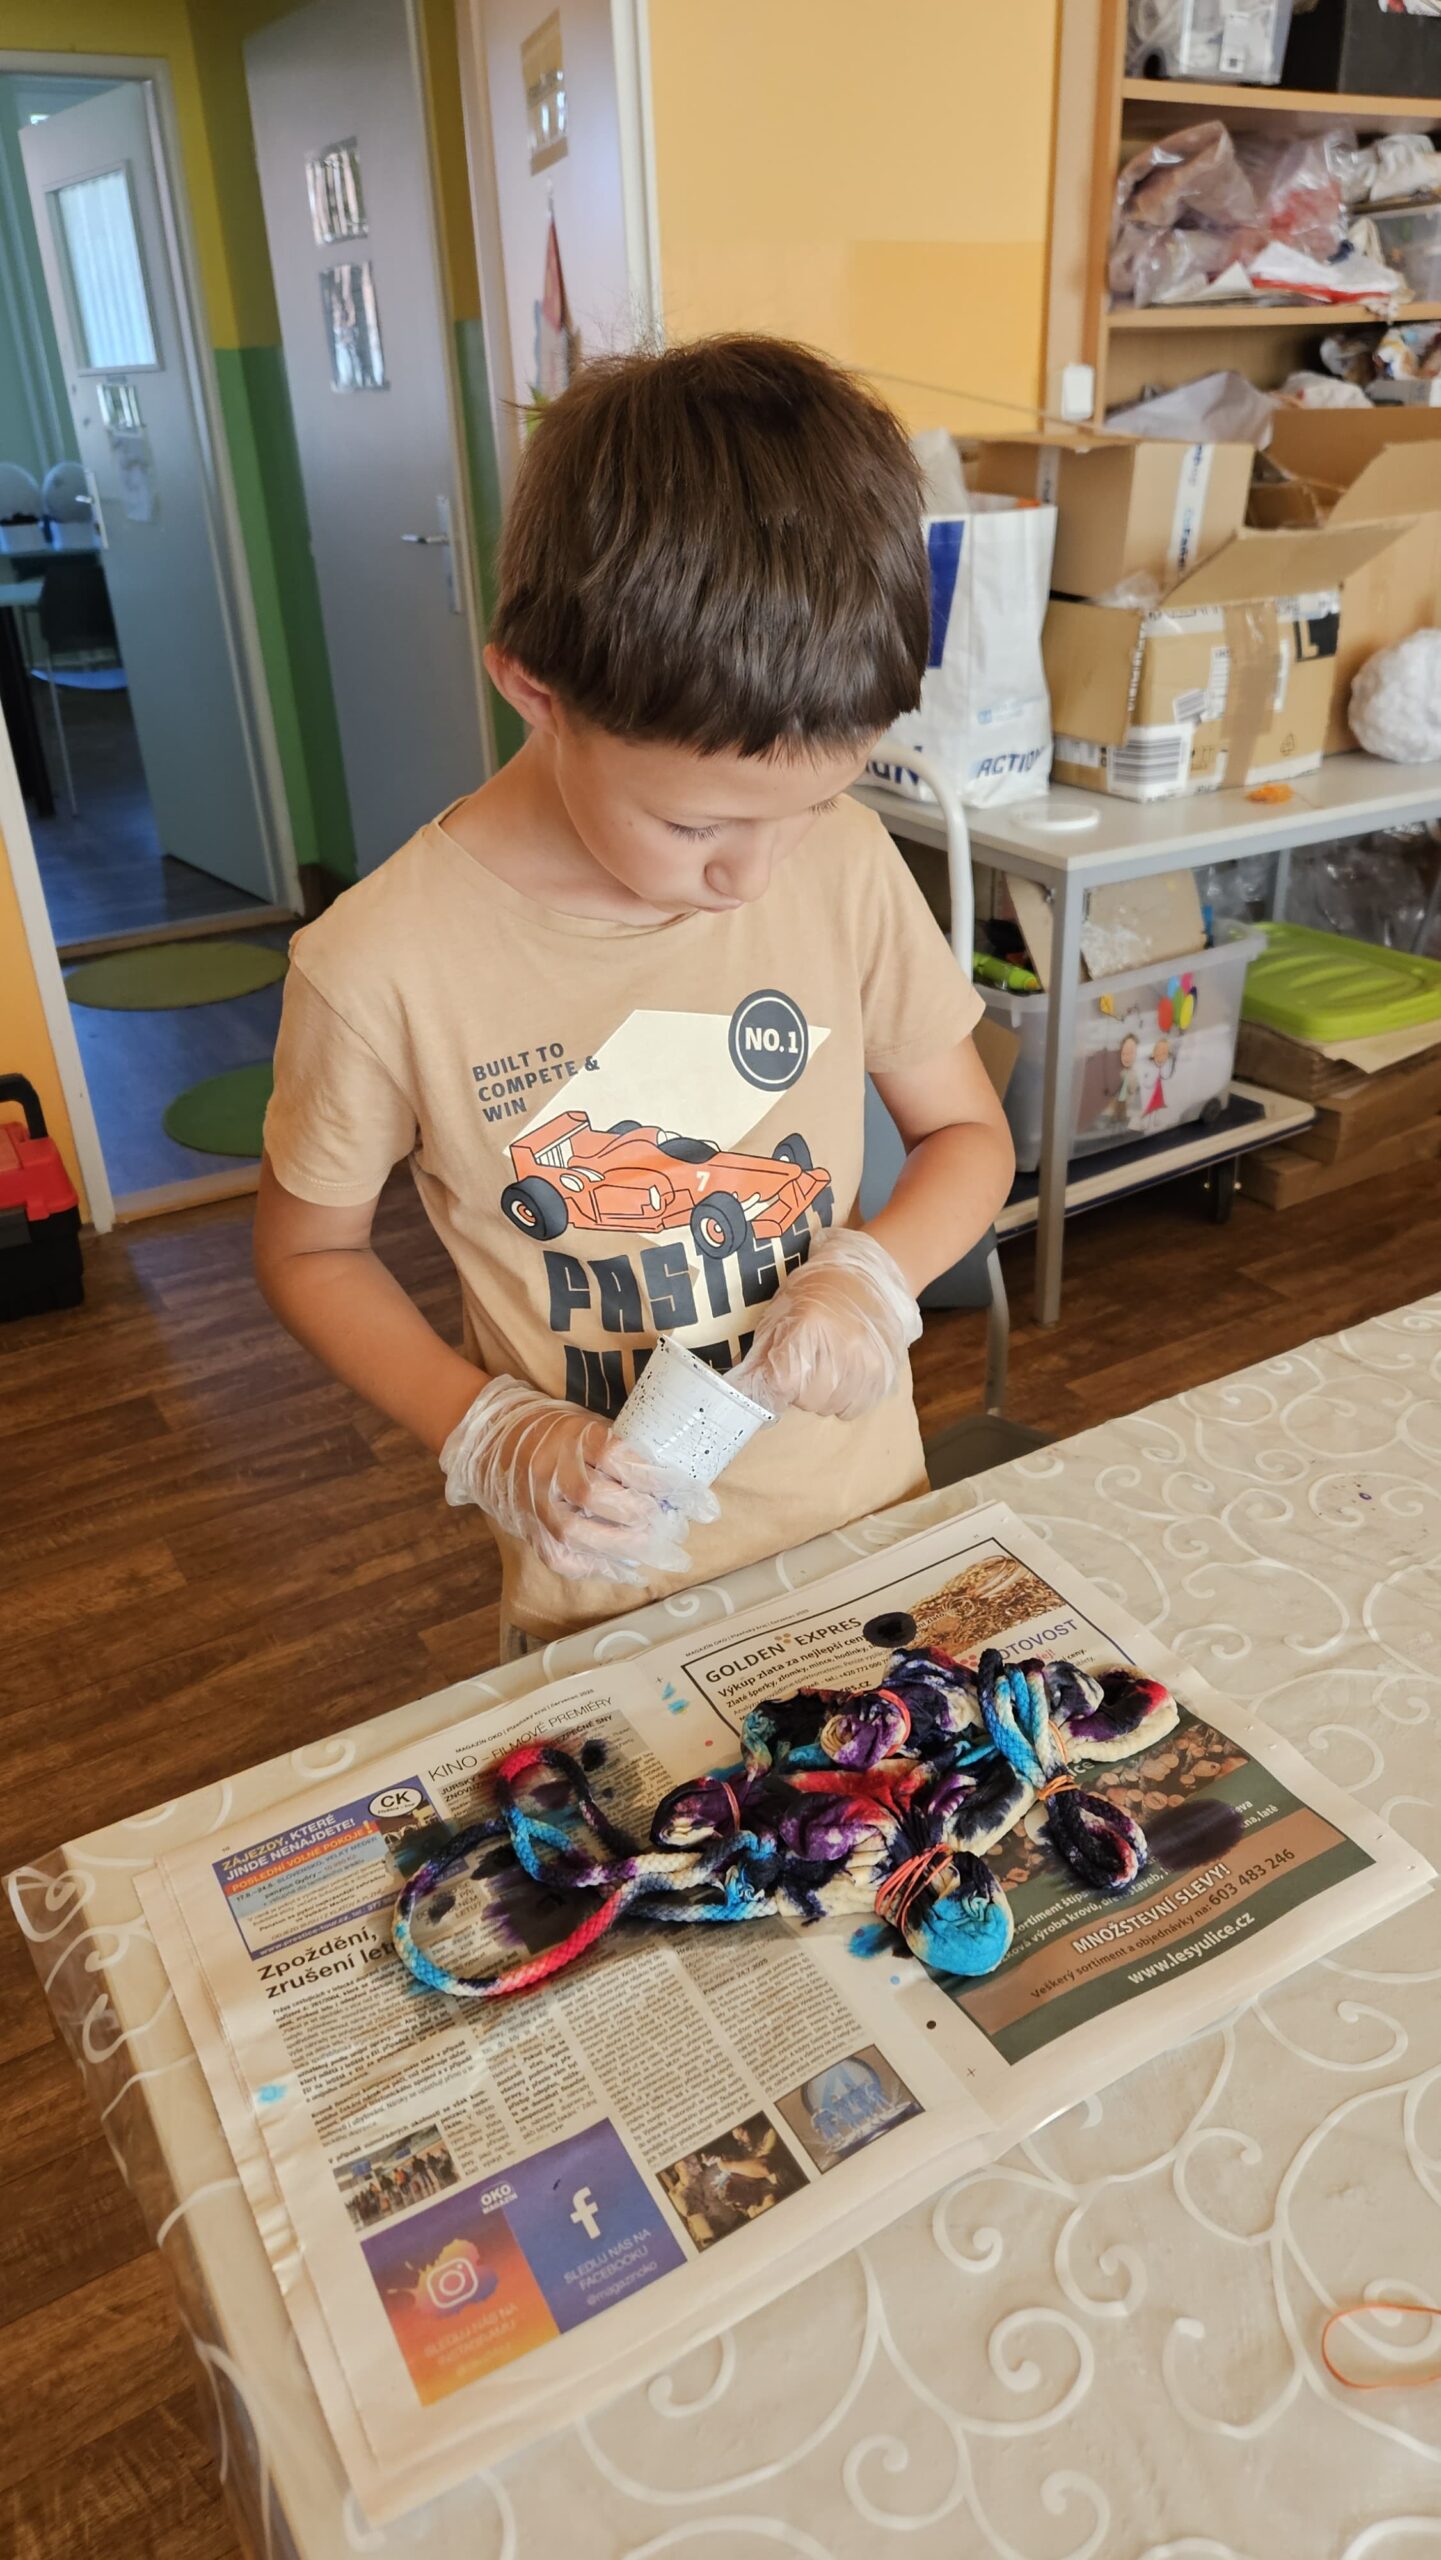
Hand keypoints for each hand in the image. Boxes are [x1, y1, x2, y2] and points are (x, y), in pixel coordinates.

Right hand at [441, 1376, 717, 1583]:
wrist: (496, 1437)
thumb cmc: (559, 1431)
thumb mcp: (592, 1424)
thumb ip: (625, 1452)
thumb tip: (675, 1484)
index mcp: (573, 1434)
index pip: (618, 1456)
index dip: (657, 1480)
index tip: (693, 1498)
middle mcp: (550, 1468)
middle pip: (595, 1497)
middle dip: (640, 1517)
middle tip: (672, 1528)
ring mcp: (535, 1501)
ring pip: (576, 1533)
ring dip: (623, 1547)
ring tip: (656, 1551)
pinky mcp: (528, 1527)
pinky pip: (558, 1556)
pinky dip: (594, 1567)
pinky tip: (623, 1569)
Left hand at [735, 1229, 920, 1422]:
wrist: (869, 1276)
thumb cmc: (817, 1290)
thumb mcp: (781, 1310)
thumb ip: (765, 1351)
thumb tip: (748, 1388)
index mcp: (811, 1326)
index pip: (782, 1383)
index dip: (775, 1384)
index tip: (777, 1376)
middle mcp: (844, 1348)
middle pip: (807, 1400)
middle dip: (798, 1389)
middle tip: (805, 1365)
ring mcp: (870, 1364)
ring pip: (830, 1407)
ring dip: (822, 1395)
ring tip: (827, 1366)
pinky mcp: (885, 1376)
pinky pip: (854, 1409)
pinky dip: (845, 1398)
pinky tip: (845, 1374)